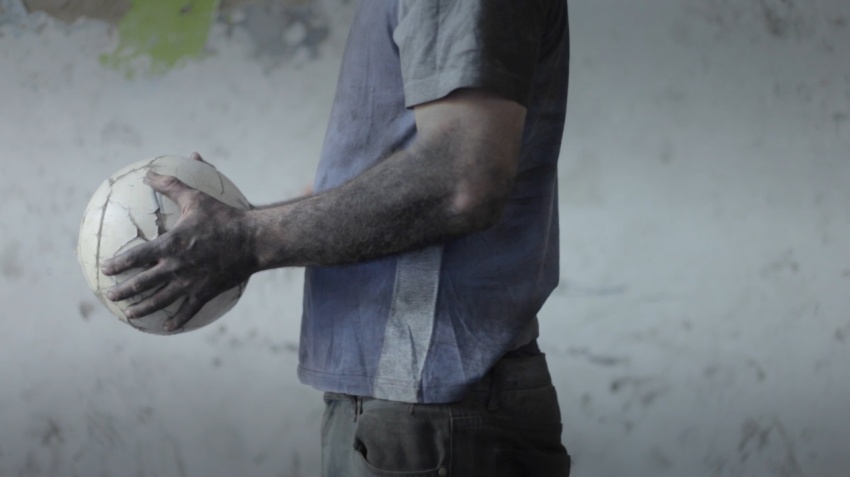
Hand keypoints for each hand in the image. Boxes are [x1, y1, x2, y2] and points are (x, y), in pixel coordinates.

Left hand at [101, 154, 257, 331]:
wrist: (253, 240)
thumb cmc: (225, 217)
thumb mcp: (197, 198)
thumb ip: (172, 185)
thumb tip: (150, 173)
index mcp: (170, 245)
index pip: (135, 257)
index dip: (118, 264)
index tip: (105, 268)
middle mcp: (176, 267)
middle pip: (141, 284)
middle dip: (123, 291)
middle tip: (110, 295)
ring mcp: (190, 282)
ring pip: (160, 300)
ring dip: (142, 309)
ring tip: (129, 315)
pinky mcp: (205, 292)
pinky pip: (188, 311)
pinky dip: (177, 321)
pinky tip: (167, 327)